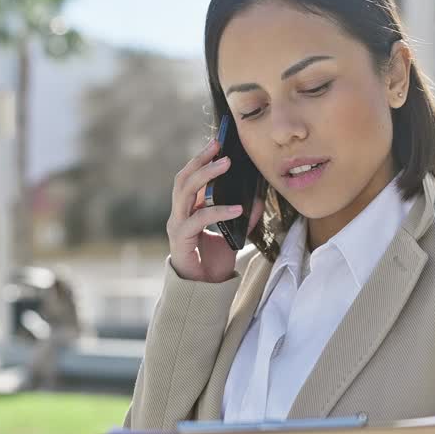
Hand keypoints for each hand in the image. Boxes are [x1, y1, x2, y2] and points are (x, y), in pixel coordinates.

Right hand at [166, 138, 264, 282]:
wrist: (204, 290)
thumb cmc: (213, 261)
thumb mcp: (233, 234)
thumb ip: (242, 217)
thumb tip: (257, 198)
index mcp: (188, 209)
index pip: (191, 178)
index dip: (202, 160)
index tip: (218, 143)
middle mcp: (179, 213)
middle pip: (184, 179)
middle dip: (201, 160)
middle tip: (219, 146)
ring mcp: (177, 225)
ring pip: (185, 192)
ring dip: (206, 175)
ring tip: (226, 164)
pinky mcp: (181, 239)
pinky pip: (199, 219)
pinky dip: (219, 210)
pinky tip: (237, 208)